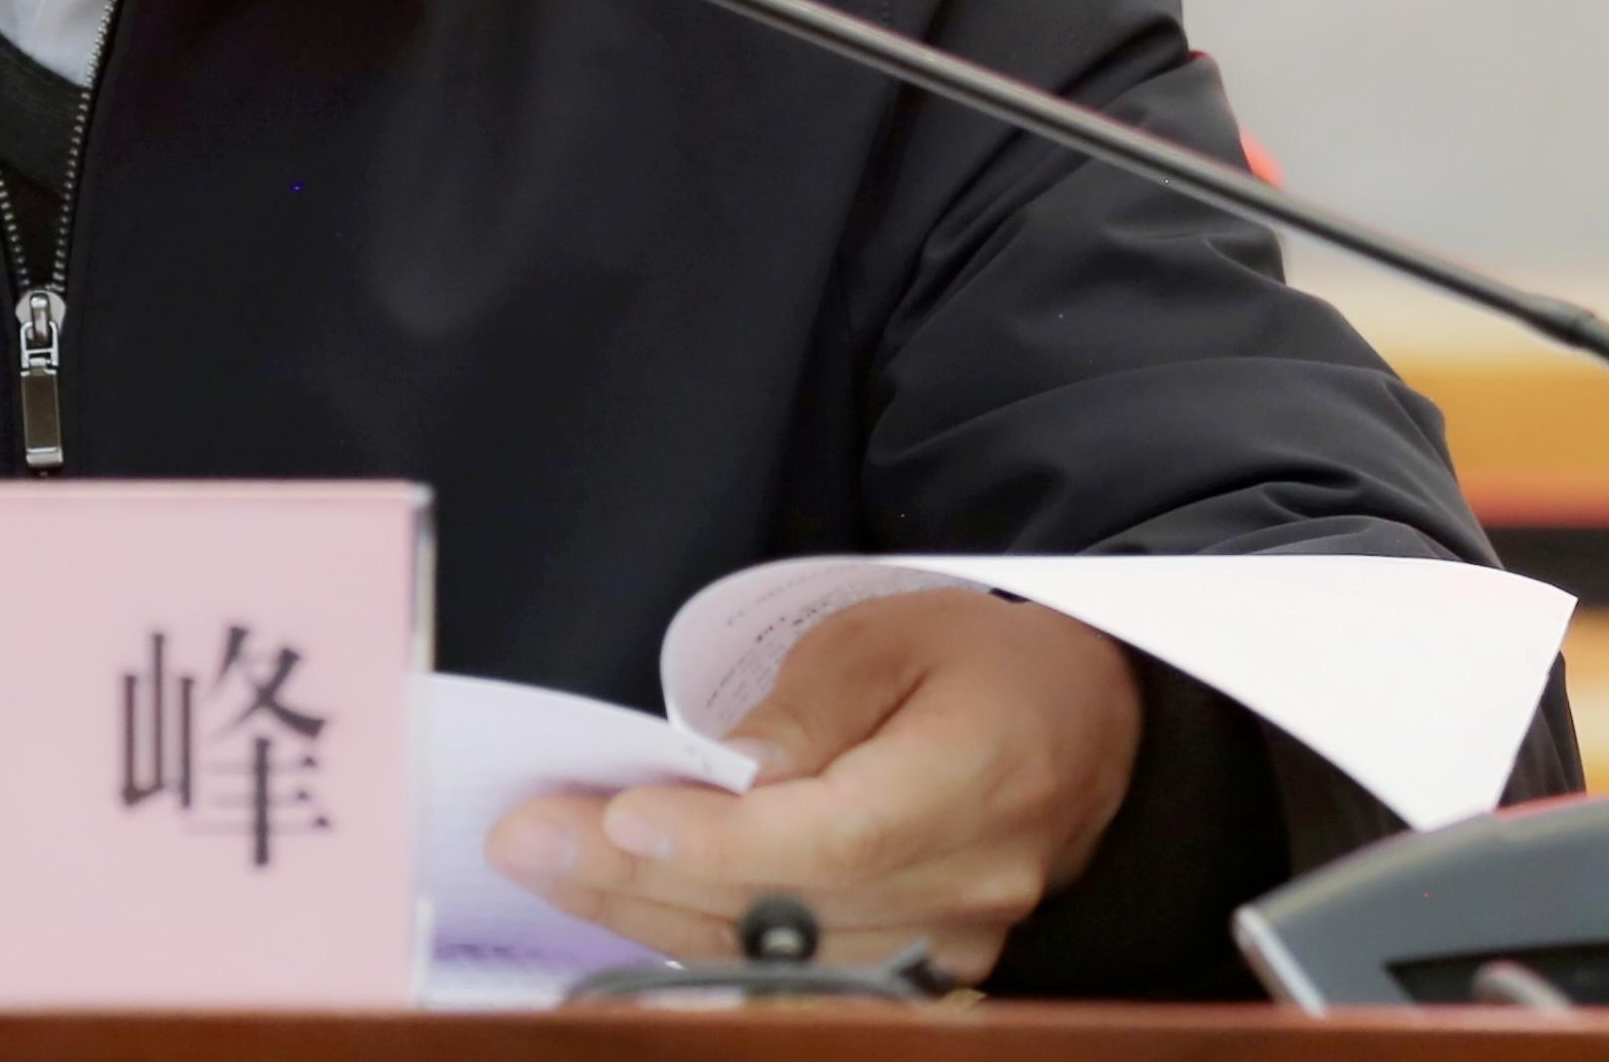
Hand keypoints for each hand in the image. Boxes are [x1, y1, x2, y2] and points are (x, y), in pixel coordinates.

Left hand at [482, 590, 1140, 978]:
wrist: (1083, 725)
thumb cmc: (978, 660)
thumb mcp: (891, 636)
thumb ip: (809, 709)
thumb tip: (728, 773)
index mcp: (977, 779)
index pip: (840, 839)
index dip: (724, 843)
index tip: (619, 820)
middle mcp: (968, 886)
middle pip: (789, 911)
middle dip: (640, 879)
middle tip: (525, 838)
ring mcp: (949, 945)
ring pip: (780, 957)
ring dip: (649, 914)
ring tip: (546, 864)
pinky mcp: (921, 971)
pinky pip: (795, 972)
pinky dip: (699, 938)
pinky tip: (618, 903)